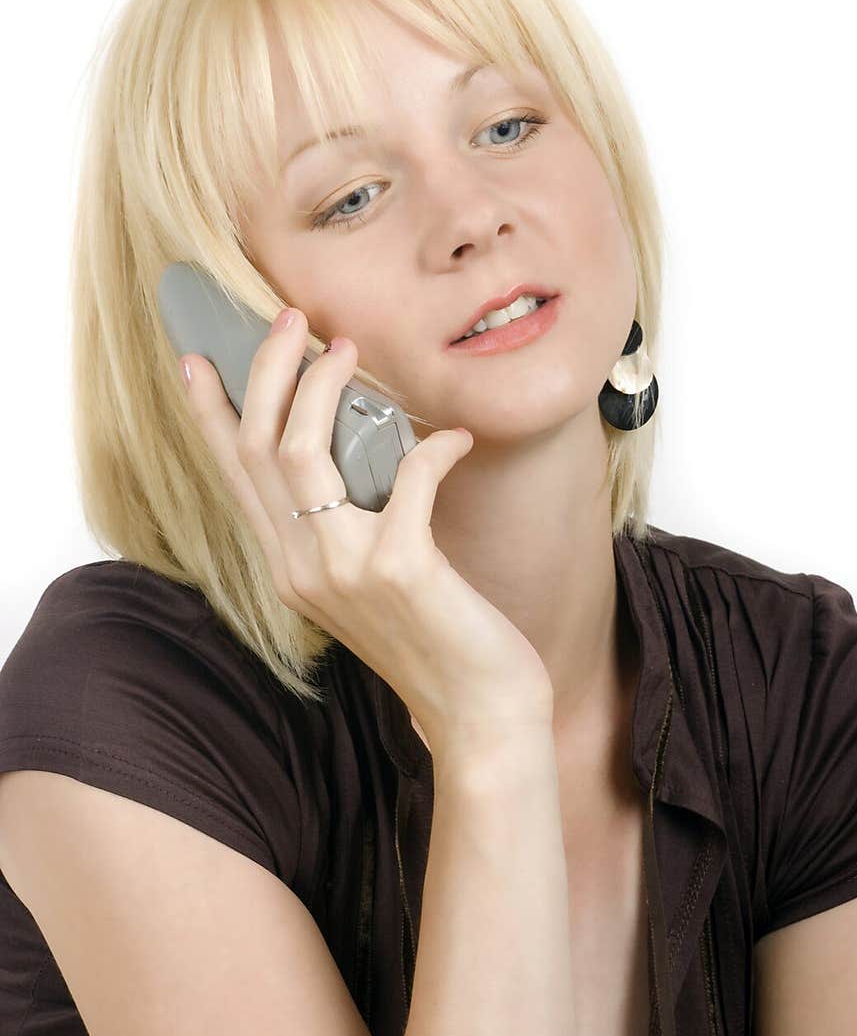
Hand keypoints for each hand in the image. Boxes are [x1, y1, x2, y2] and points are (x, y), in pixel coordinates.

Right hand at [180, 308, 553, 752]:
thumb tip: (364, 442)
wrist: (479, 716)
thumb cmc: (437, 639)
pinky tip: (457, 440)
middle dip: (266, 373)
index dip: (212, 415)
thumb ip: (351, 523)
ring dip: (322, 390)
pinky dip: (434, 449)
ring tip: (346, 348)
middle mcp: (301, 569)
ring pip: (302, 455)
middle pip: (257, 450)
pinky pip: (409, 479)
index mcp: (289, 568)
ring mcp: (344, 571)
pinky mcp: (400, 569)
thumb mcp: (374, 579)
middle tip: (291, 319)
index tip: (197, 360)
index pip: (235, 478)